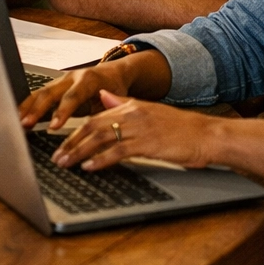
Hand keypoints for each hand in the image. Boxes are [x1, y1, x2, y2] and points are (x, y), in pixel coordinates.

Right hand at [18, 63, 132, 129]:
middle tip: (26, 124)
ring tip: (19, 122)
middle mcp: (71, 78)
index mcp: (88, 80)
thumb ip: (106, 117)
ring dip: (28, 108)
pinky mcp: (55, 86)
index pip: (72, 97)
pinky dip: (28, 106)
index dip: (62, 112)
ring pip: (40, 92)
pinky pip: (39, 95)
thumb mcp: (116, 102)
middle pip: (49, 92)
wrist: (113, 72)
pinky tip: (20, 116)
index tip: (53, 127)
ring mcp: (61, 81)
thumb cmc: (115, 88)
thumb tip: (101, 137)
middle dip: (36, 109)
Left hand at [50, 90, 216, 170]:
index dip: (75, 130)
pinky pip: (118, 152)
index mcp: (130, 106)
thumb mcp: (149, 112)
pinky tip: (89, 167)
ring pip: (100, 139)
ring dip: (79, 152)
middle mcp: (131, 114)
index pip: (95, 117)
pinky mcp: (147, 144)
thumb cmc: (180, 129)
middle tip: (57, 156)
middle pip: (92, 127)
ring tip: (66, 163)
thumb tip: (103, 97)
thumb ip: (123, 104)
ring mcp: (139, 128)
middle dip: (71, 142)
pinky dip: (101, 160)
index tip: (61, 142)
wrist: (206, 135)